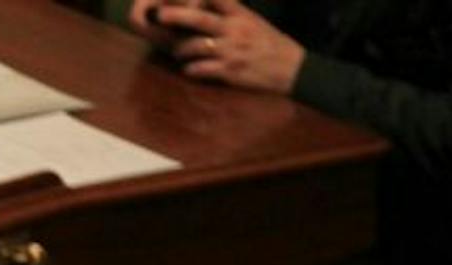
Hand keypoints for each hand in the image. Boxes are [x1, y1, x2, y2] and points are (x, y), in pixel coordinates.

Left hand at [132, 0, 303, 94]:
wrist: (291, 68)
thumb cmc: (269, 43)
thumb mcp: (253, 22)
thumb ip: (231, 15)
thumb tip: (207, 7)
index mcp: (241, 16)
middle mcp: (234, 30)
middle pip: (200, 19)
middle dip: (177, 15)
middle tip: (160, 15)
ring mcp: (231, 51)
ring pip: (195, 46)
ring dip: (180, 50)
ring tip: (177, 52)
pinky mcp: (229, 70)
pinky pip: (201, 69)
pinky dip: (190, 69)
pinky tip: (188, 69)